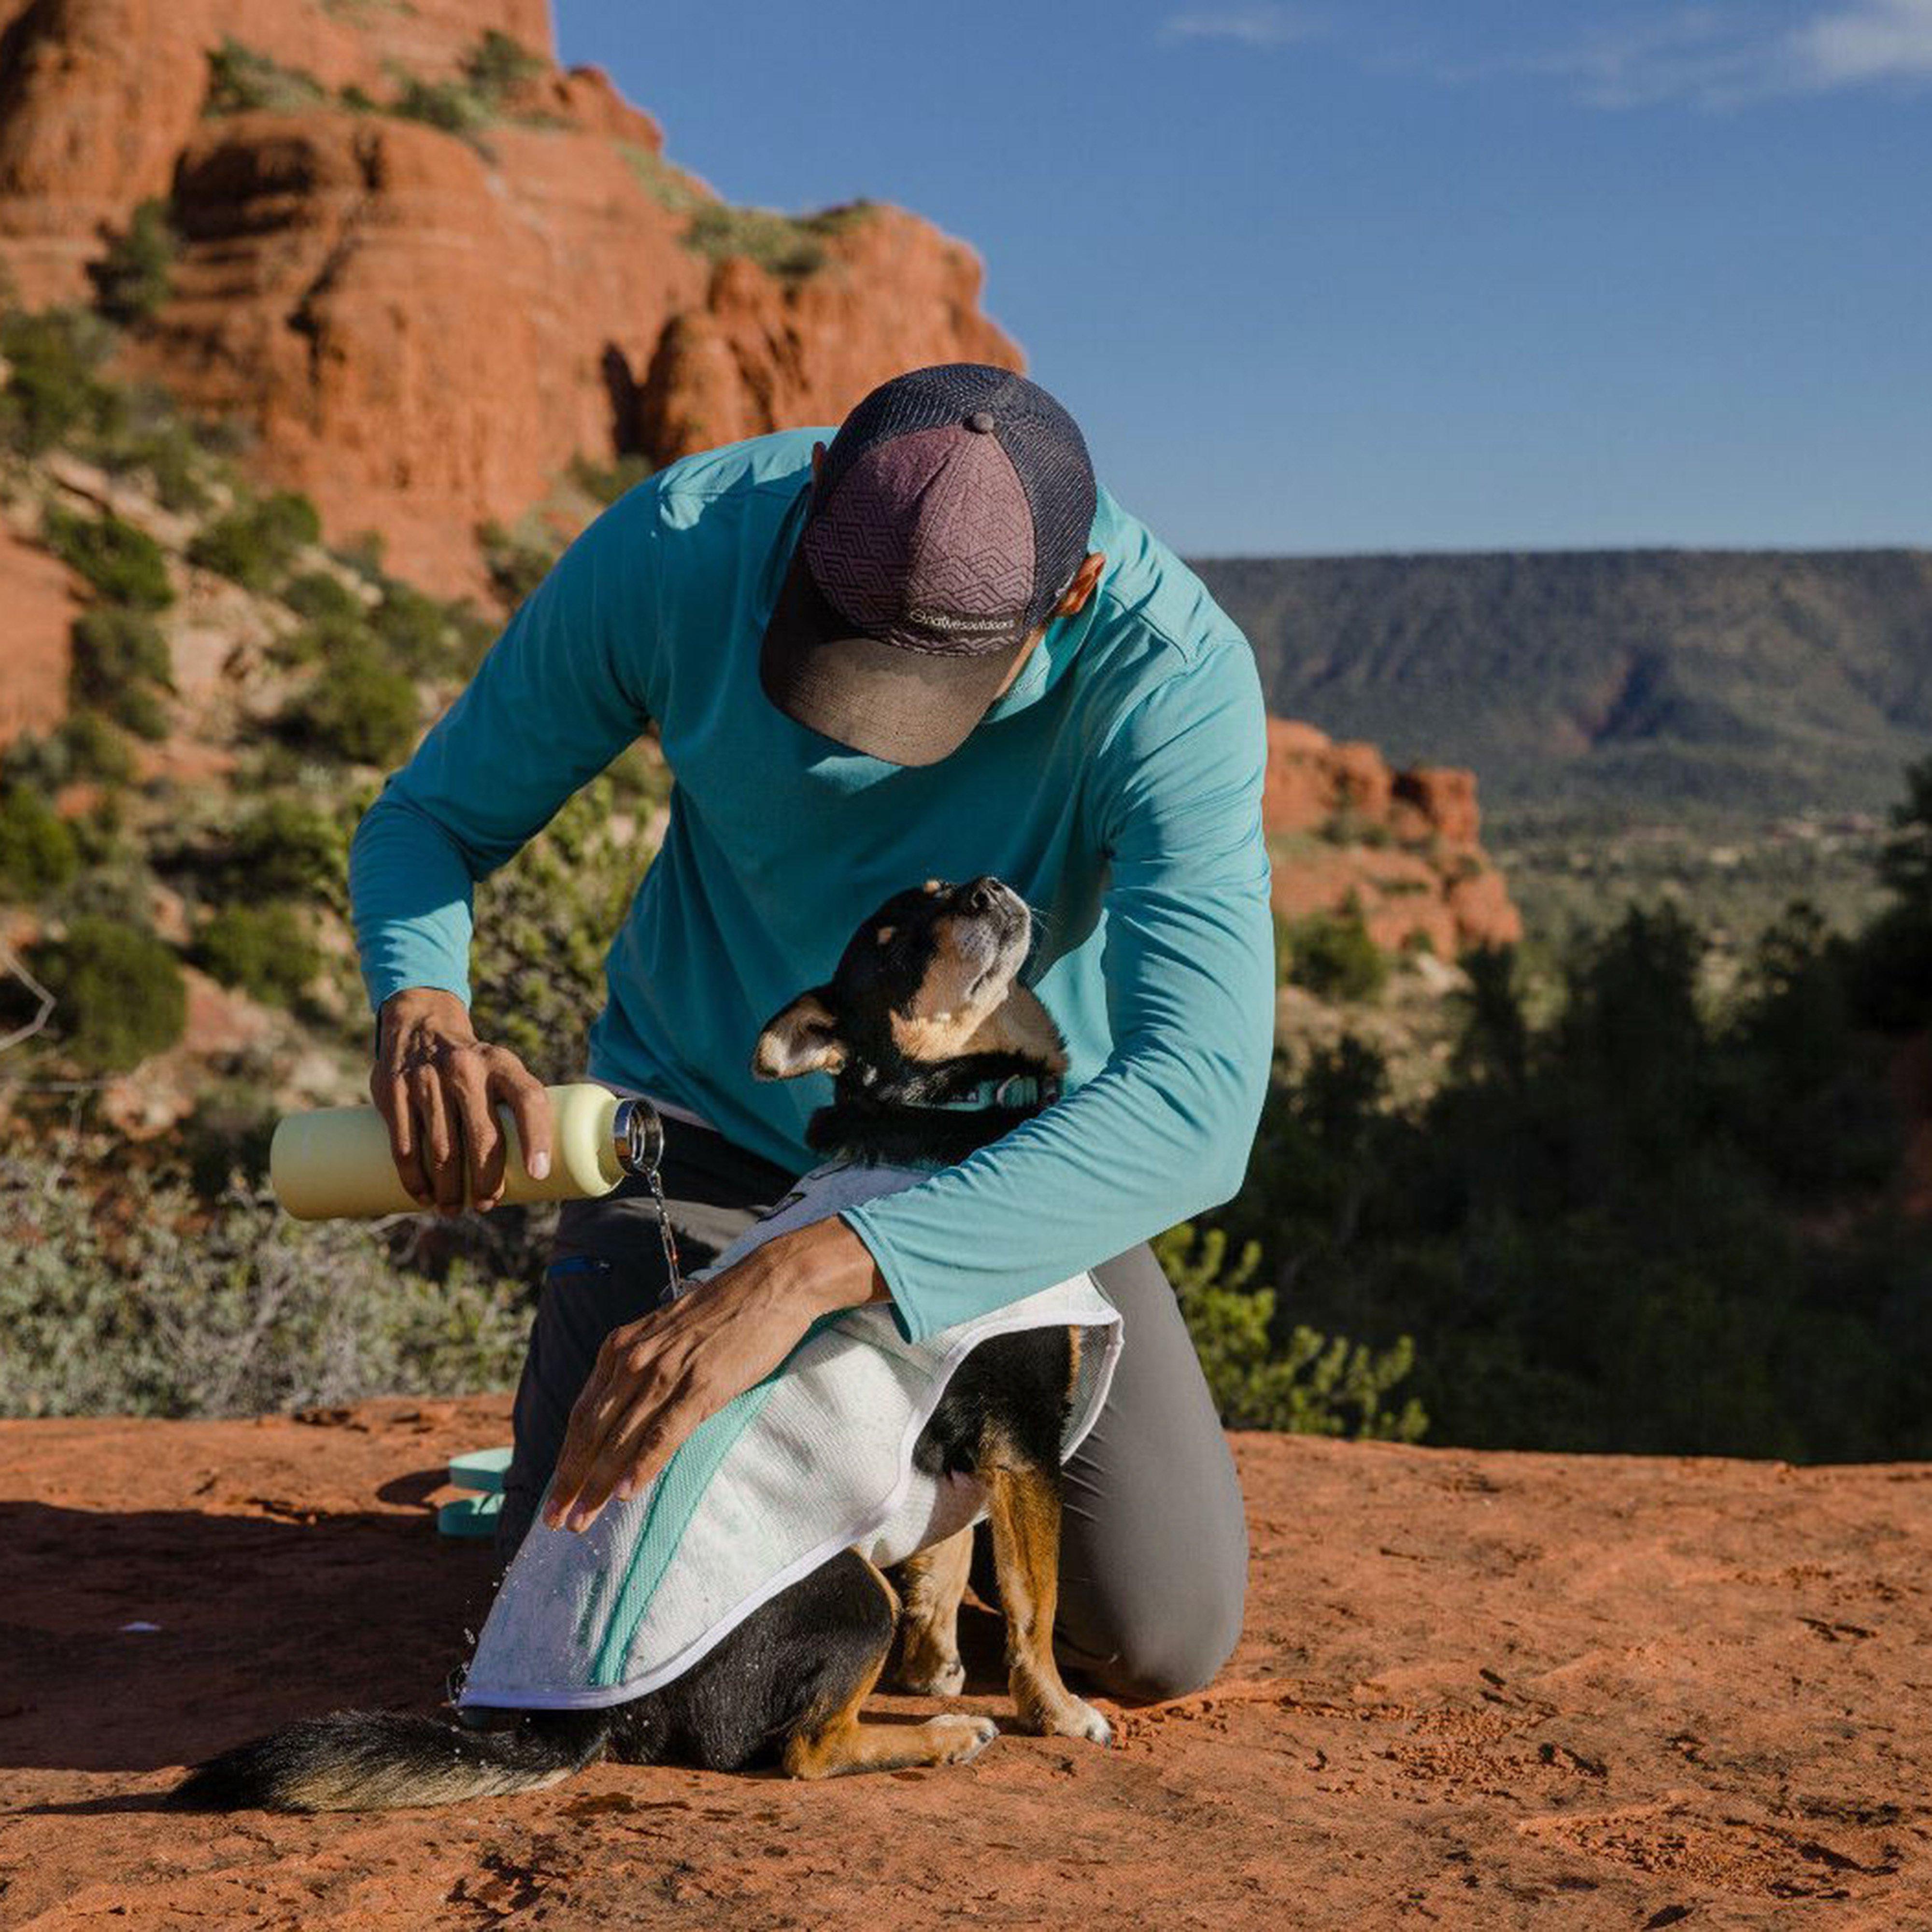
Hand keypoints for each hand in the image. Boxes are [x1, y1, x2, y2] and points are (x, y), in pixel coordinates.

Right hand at [372, 987, 552, 1214]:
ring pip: (442, 1149)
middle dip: (485, 1181)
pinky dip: (414, 1178)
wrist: (421, 1024)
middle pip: (482, 1138)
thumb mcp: (501, 1069)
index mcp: (502, 1064)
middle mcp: (466, 1069)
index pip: (528, 1099)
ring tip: (452, 1208)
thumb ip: (515, 1108)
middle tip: (485, 1204)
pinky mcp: (395, 1091)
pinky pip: (405, 1145)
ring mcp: (428, 1079)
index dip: (537, 1138)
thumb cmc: (474, 1066)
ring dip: (448, 1189)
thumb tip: (536, 1173)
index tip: (538, 1173)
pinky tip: (422, 1195)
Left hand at [545, 1216, 887, 1532]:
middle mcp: (634, 1360)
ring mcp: (666, 1373)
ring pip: (620, 1439)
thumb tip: (623, 1409)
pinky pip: (663, 1433)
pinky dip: (642, 1464)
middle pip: (591, 1432)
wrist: (769, 1283)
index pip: (582, 1415)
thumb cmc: (721, 1311)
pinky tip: (626, 1492)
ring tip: (580, 1521)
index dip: (566, 1458)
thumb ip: (639, 1367)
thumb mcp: (664, 1334)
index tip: (555, 1494)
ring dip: (597, 1484)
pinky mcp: (701, 1386)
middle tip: (554, 1521)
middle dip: (570, 1481)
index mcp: (621, 1348)